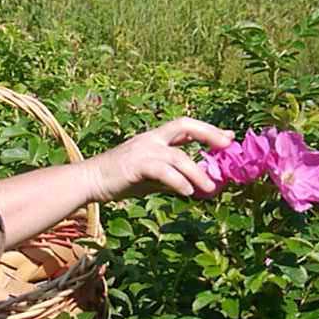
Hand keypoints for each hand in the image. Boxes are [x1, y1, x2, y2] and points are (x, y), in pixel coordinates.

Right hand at [85, 117, 233, 201]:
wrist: (90, 181)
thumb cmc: (119, 179)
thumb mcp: (150, 177)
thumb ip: (172, 176)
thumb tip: (198, 186)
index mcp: (154, 139)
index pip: (185, 127)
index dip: (208, 130)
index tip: (229, 137)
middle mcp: (150, 139)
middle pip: (184, 125)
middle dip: (208, 133)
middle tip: (227, 146)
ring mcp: (142, 150)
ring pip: (177, 155)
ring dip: (197, 172)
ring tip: (210, 188)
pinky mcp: (135, 164)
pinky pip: (162, 171)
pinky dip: (178, 181)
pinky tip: (188, 192)